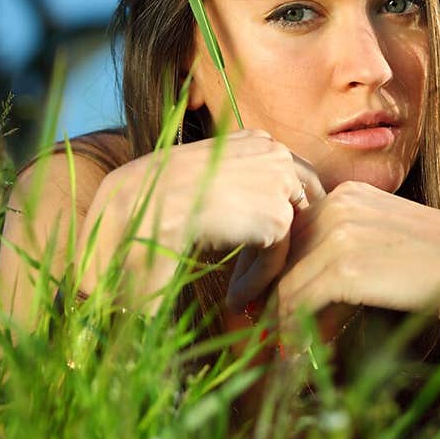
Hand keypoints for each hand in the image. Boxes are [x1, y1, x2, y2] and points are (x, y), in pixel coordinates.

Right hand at [76, 129, 322, 310]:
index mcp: (252, 139)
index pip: (288, 176)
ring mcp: (280, 180)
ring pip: (288, 233)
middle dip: (284, 239)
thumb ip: (233, 184)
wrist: (137, 208)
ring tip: (239, 292)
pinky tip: (234, 299)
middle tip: (260, 274)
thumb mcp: (200, 178)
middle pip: (302, 201)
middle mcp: (273, 151)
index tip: (258, 247)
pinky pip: (278, 259)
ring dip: (266, 266)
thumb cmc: (154, 197)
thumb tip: (250, 212)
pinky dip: (258, 282)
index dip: (277, 214)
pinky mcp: (278, 216)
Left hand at [268, 180, 439, 344]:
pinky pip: (299, 300)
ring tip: (271, 343)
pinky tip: (293, 353)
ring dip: (275, 315)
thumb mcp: (382, 242)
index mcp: (348, 192)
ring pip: (286, 278)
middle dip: (261, 286)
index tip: (253, 291)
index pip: (292, 228)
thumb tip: (299, 281)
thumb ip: (343, 247)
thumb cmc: (435, 267)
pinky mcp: (345, 266)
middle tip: (244, 316)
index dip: (270, 263)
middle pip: (282, 250)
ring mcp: (341, 232)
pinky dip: (291, 329)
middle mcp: (339, 203)